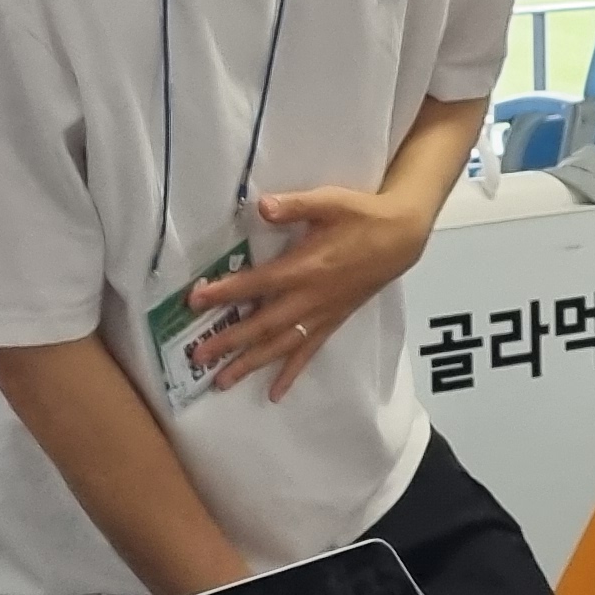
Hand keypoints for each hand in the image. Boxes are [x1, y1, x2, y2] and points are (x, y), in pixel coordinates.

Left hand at [195, 181, 438, 400]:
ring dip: (250, 364)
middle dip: (229, 340)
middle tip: (197, 356)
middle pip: (263, 325)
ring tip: (222, 381)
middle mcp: (310, 298)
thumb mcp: (329, 201)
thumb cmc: (361, 216)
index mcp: (305, 267)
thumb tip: (262, 206)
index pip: (257, 283)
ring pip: (281, 345)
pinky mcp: (331, 322)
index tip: (194, 301)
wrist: (399, 238)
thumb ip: (295, 205)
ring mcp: (321, 315)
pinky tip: (275, 393)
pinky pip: (307, 352)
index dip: (225, 292)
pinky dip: (290, 374)